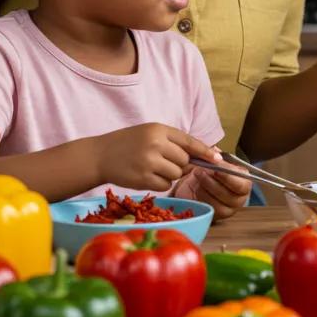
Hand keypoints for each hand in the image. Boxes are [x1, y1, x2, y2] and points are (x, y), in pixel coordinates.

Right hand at [94, 123, 221, 192]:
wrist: (99, 156)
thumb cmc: (127, 144)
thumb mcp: (149, 133)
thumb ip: (172, 141)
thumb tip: (199, 156)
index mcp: (158, 129)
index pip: (189, 141)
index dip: (205, 151)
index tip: (218, 158)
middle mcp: (155, 144)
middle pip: (184, 161)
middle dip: (180, 165)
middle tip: (165, 163)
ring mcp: (148, 162)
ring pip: (176, 174)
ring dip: (170, 175)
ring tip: (153, 168)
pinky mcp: (142, 178)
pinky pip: (165, 186)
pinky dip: (161, 184)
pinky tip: (148, 177)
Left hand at [175, 160, 250, 221]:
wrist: (195, 183)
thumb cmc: (210, 171)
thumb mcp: (214, 160)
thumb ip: (217, 156)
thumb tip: (216, 151)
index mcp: (244, 182)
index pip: (242, 183)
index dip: (228, 176)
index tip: (215, 168)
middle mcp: (240, 198)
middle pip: (230, 195)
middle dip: (213, 182)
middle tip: (200, 171)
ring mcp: (228, 209)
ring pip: (218, 203)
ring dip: (204, 189)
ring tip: (196, 176)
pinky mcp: (216, 217)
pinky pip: (209, 209)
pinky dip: (200, 198)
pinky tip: (194, 188)